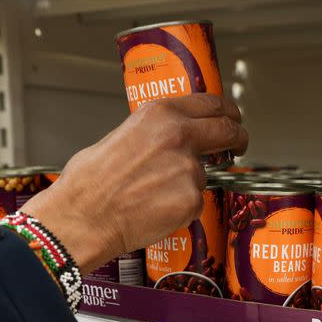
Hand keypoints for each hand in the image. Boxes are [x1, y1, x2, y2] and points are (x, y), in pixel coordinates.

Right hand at [21, 94, 247, 273]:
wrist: (84, 217)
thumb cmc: (90, 183)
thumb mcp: (121, 136)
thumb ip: (153, 133)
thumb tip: (167, 138)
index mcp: (160, 114)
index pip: (211, 105)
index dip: (228, 113)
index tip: (233, 119)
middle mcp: (179, 136)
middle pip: (227, 131)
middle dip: (237, 138)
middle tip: (237, 146)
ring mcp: (189, 169)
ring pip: (202, 175)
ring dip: (187, 185)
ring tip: (153, 195)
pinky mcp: (192, 200)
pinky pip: (194, 203)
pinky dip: (181, 209)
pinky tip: (155, 210)